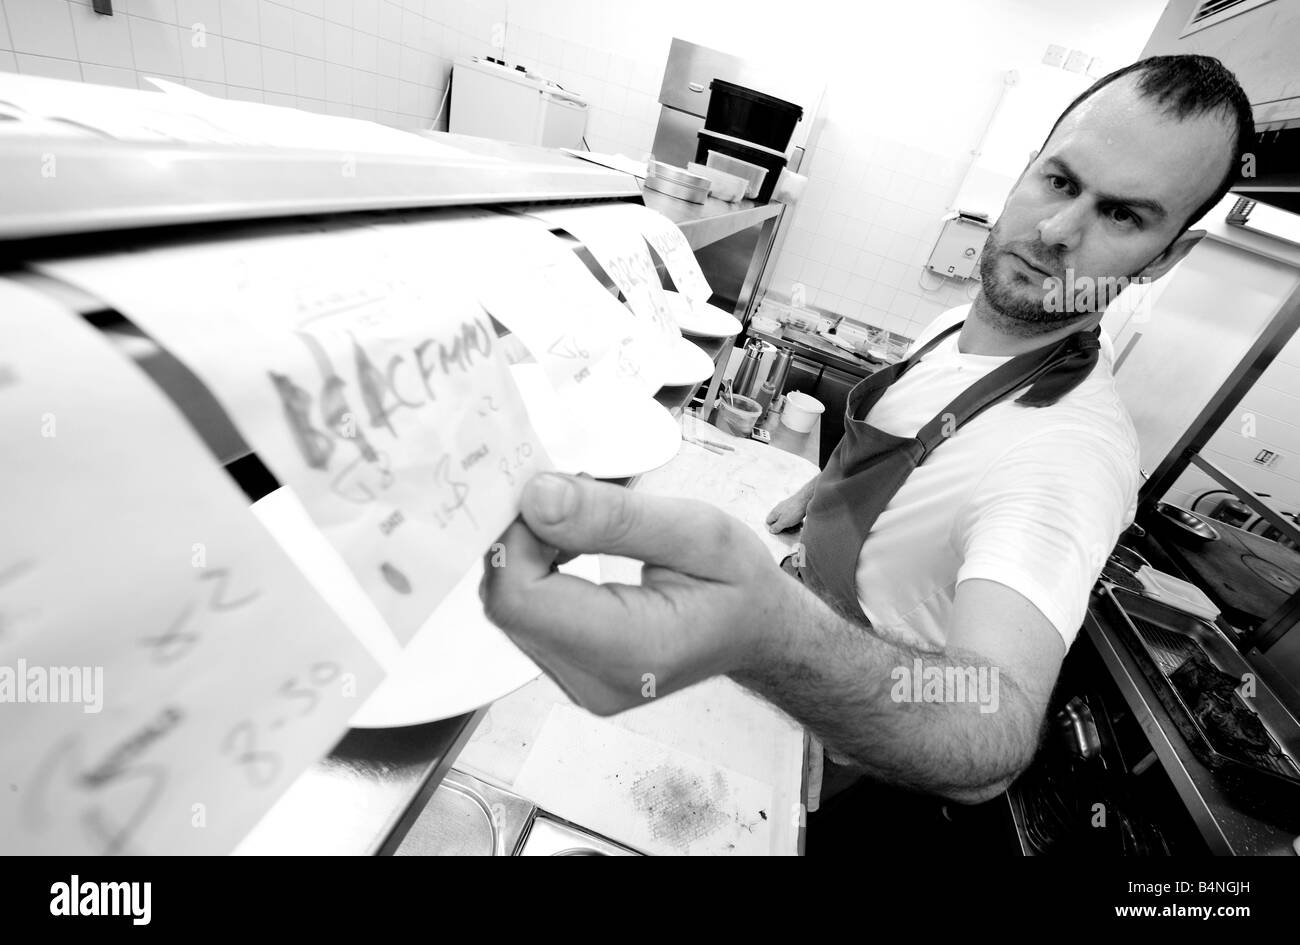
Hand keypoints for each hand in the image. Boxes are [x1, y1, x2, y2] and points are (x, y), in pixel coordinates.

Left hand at [482, 472, 792, 714]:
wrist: (758, 632)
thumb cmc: (738, 581)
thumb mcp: (698, 530)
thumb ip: (614, 516)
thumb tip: (535, 497)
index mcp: (631, 651)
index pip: (520, 598)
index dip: (518, 537)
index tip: (553, 491)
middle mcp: (593, 681)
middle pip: (507, 603)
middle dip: (522, 539)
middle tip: (566, 495)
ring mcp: (576, 684)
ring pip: (509, 608)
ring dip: (528, 553)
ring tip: (578, 521)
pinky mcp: (567, 673)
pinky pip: (524, 616)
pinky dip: (535, 572)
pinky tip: (570, 547)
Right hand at [765, 491, 809, 533]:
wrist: (806, 500)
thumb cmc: (794, 510)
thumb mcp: (783, 522)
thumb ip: (776, 527)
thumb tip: (771, 530)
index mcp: (774, 513)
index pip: (769, 522)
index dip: (773, 528)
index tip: (780, 531)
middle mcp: (779, 509)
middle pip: (778, 521)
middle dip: (785, 527)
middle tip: (791, 530)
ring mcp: (787, 508)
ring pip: (787, 519)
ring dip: (792, 525)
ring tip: (798, 526)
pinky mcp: (794, 507)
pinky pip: (793, 516)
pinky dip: (796, 520)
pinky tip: (801, 522)